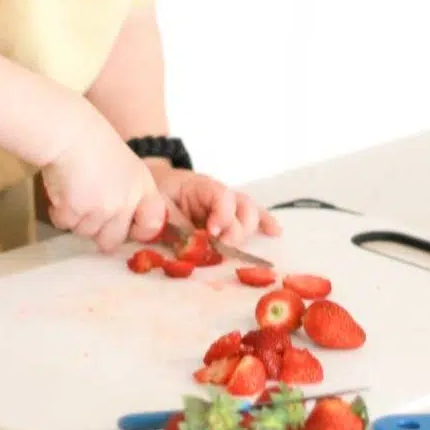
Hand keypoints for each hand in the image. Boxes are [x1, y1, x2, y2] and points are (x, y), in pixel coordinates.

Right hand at [42, 104, 166, 252]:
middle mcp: (125, 202)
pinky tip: (62, 190)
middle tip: (89, 209)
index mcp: (142, 188)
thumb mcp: (127, 167)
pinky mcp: (75, 211)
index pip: (152, 224)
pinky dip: (59, 212)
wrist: (69, 133)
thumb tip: (123, 223)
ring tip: (74, 190)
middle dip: (98, 231)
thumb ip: (130, 194)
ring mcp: (101, 209)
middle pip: (112, 240)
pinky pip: (64, 224)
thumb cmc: (94, 145)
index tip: (127, 226)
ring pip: (84, 232)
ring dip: (76, 218)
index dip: (138, 230)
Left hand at [149, 165, 281, 246]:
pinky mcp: (231, 216)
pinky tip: (275, 231)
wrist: (155, 188)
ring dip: (248, 229)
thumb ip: (174, 222)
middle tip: (222, 243)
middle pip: (242, 206)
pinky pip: (253, 216)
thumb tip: (188, 240)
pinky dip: (265, 222)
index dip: (222, 214)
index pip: (222, 195)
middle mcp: (220, 194)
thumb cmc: (157, 196)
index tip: (212, 232)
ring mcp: (228, 205)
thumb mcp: (159, 205)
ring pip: (250, 212)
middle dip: (236, 228)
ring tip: (237, 244)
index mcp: (201, 186)